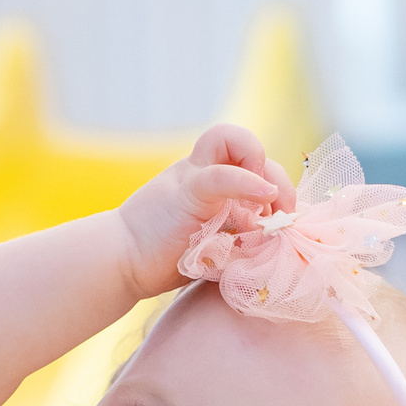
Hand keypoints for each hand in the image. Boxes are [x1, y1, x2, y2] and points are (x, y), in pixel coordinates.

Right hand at [113, 123, 295, 298]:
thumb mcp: (210, 240)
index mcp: (209, 180)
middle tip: (283, 217)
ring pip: (240, 143)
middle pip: (255, 152)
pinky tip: (264, 195)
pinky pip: (223, 175)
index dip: (276, 186)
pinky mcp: (187, 191)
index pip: (254, 162)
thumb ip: (238, 230)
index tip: (281, 219)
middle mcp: (204, 170)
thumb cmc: (163, 258)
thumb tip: (276, 239)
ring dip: (266, 173)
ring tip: (268, 209)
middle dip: (279, 183)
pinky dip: (248, 180)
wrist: (122, 262)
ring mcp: (194, 175)